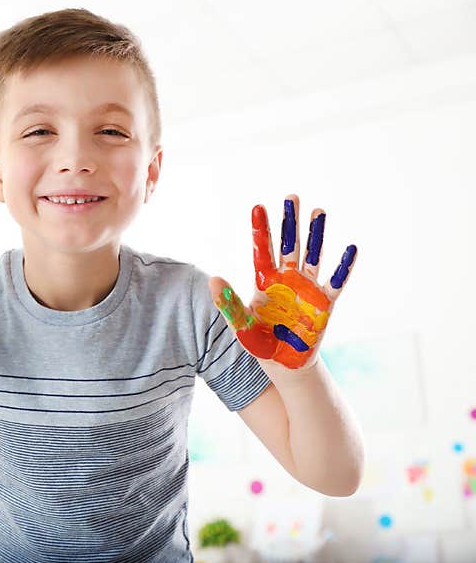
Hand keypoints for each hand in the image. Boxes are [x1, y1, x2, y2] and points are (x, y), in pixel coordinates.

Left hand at [209, 195, 356, 369]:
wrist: (284, 365)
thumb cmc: (260, 344)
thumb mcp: (240, 325)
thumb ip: (228, 303)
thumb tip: (212, 279)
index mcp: (265, 282)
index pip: (262, 249)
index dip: (261, 229)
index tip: (258, 206)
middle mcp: (287, 280)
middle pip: (289, 245)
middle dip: (290, 222)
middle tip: (291, 197)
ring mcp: (307, 289)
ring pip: (312, 256)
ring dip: (316, 235)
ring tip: (318, 211)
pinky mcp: (324, 304)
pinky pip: (335, 282)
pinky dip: (342, 267)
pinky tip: (349, 249)